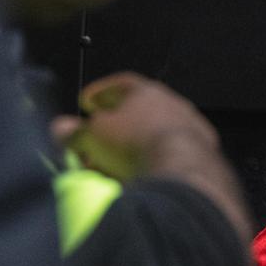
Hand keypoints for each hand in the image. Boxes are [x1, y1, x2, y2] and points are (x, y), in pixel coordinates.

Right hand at [51, 72, 251, 241]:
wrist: (183, 174)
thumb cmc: (136, 145)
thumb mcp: (93, 136)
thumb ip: (76, 131)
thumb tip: (61, 129)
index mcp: (148, 91)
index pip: (121, 84)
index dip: (100, 93)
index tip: (87, 103)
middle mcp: (175, 106)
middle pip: (139, 114)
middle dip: (113, 130)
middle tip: (94, 144)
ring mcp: (193, 131)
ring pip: (156, 138)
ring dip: (133, 151)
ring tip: (112, 169)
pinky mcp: (204, 158)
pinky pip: (172, 159)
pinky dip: (154, 167)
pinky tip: (141, 181)